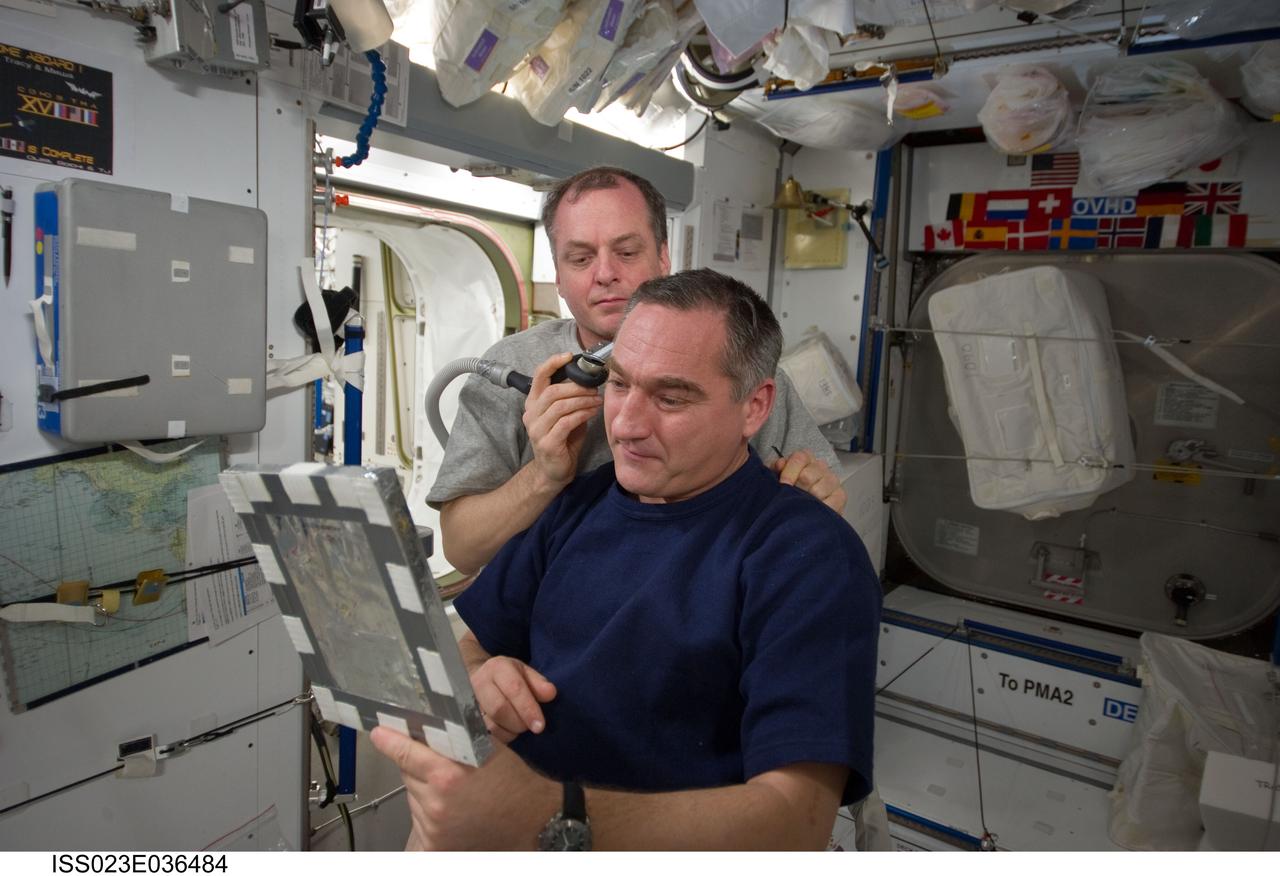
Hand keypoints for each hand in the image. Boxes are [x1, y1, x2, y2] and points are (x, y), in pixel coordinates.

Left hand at [370, 728, 556, 849]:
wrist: (536, 820)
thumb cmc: (516, 782)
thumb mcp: (489, 747)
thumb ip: (456, 736)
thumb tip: (429, 724)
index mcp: (448, 774)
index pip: (405, 753)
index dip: (390, 740)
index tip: (380, 733)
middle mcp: (437, 801)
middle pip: (408, 773)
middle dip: (418, 764)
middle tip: (441, 763)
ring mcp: (435, 825)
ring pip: (414, 796)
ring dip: (425, 789)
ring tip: (454, 789)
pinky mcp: (436, 844)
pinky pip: (419, 823)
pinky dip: (428, 815)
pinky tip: (447, 810)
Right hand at [471, 656, 556, 742]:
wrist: (480, 677)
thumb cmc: (508, 677)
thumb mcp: (525, 673)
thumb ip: (538, 683)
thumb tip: (550, 694)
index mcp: (498, 667)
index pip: (514, 689)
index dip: (528, 708)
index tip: (540, 725)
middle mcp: (480, 682)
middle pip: (499, 709)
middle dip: (519, 722)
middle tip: (531, 726)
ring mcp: (469, 700)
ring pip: (491, 724)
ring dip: (511, 731)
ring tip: (520, 726)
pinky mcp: (466, 717)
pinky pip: (485, 734)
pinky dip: (501, 736)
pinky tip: (508, 730)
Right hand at [522, 353, 603, 489]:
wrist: (554, 471)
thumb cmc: (563, 441)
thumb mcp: (565, 415)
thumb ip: (570, 399)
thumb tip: (589, 382)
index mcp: (533, 404)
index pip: (539, 377)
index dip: (553, 363)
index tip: (569, 356)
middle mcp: (531, 415)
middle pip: (552, 391)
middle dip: (576, 387)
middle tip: (594, 389)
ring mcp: (537, 430)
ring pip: (560, 406)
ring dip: (582, 401)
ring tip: (596, 401)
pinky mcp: (547, 443)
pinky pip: (566, 422)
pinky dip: (582, 414)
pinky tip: (592, 412)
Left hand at [770, 450, 846, 514]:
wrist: (801, 507)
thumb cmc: (789, 489)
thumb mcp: (777, 476)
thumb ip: (775, 468)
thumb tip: (780, 464)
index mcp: (805, 458)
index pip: (800, 458)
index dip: (789, 472)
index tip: (783, 484)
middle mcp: (820, 467)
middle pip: (807, 476)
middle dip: (797, 489)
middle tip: (792, 497)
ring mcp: (832, 481)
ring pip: (818, 490)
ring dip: (807, 500)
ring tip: (801, 505)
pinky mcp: (840, 496)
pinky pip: (831, 503)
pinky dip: (819, 509)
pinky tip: (813, 510)